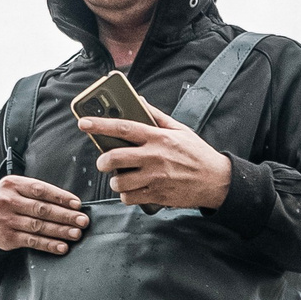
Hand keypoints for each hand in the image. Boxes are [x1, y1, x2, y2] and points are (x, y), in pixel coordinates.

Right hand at [0, 175, 87, 254]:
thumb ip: (36, 192)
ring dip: (60, 231)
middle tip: (83, 221)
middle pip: (42, 209)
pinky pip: (32, 242)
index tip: (77, 204)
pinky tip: (62, 247)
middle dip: (65, 216)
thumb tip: (69, 203)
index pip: (41, 190)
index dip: (60, 197)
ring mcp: (7, 220)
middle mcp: (8, 201)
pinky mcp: (8, 238)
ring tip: (76, 234)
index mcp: (13, 184)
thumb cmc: (6, 201)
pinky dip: (48, 245)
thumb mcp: (15, 188)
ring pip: (38, 226)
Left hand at [79, 106, 231, 208]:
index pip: (123, 128)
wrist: (217, 181)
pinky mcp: (157, 196)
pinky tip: (133, 190)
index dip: (100, 125)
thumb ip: (157, 116)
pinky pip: (130, 198)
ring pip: (120, 181)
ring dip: (115, 181)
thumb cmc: (197, 154)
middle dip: (103, 161)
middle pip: (115, 158)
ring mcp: (155, 178)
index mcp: (158, 137)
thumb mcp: (180, 130)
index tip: (83, 123)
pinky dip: (127, 195)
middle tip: (103, 162)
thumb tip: (139, 101)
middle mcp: (155, 157)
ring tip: (122, 178)